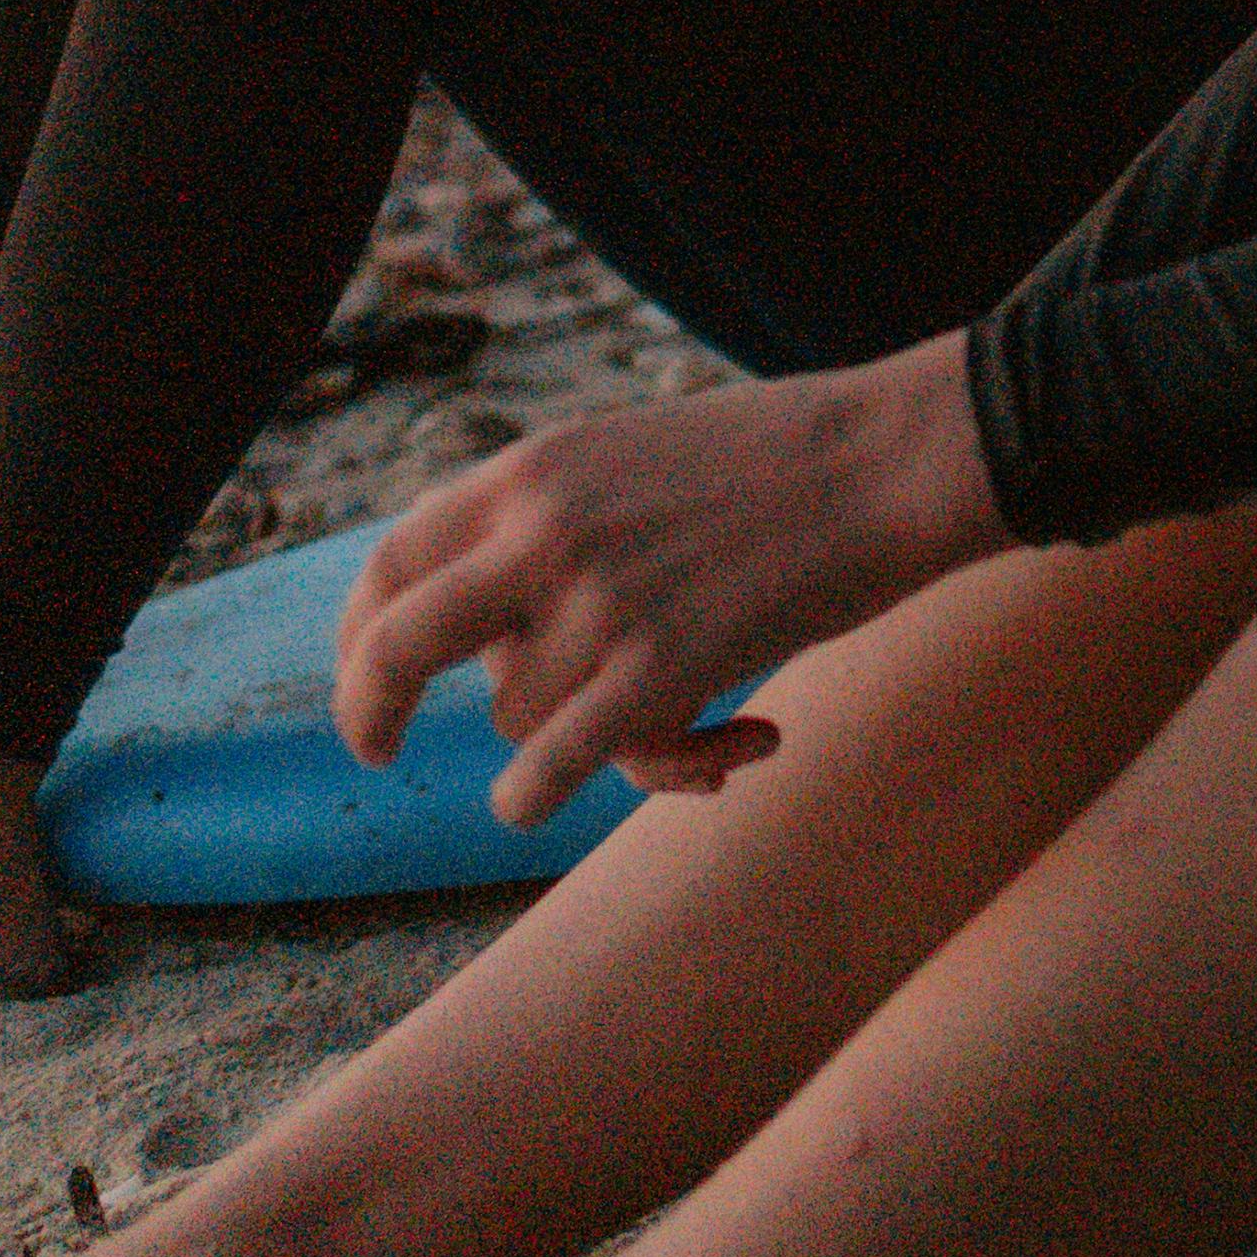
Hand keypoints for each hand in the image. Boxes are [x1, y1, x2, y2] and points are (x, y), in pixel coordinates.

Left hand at [337, 337, 1007, 817]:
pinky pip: (554, 763)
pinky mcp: (662, 667)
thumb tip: (492, 630)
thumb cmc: (783, 461)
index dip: (363, 629)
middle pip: (400, 642)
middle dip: (368, 706)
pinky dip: (533, 794)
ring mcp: (600, 600)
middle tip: (373, 750)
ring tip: (683, 715)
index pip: (395, 558)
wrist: (893, 461)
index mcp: (534, 468)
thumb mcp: (630, 454)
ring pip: (518, 716)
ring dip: (573, 734)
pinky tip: (531, 801)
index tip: (369, 670)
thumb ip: (552, 521)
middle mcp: (545, 531)